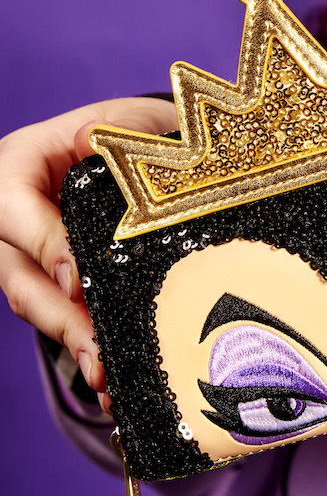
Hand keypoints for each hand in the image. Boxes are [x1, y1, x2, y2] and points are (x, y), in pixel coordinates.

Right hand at [0, 98, 177, 410]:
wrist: (143, 143)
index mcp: (19, 163)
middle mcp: (14, 213)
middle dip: (60, 314)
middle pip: (21, 270)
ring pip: (36, 301)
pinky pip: (60, 310)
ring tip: (107, 376)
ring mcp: (28, 250)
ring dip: (71, 340)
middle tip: (97, 350)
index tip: (76, 278)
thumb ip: (115, 132)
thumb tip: (90, 140)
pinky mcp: (53, 275)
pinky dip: (83, 341)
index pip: (12, 205)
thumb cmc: (130, 128)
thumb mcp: (129, 119)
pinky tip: (111, 374)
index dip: (42, 243)